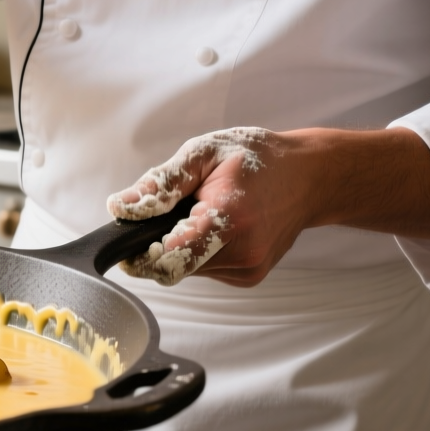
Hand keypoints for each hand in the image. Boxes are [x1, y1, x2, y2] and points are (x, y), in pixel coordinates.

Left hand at [106, 127, 429, 286]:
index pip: (167, 259)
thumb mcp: (204, 154)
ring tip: (202, 213)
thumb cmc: (256, 159)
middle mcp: (243, 251)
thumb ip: (160, 184)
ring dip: (181, 248)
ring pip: (187, 271)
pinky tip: (218, 226)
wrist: (309, 176)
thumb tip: (120, 208)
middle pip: (173, 267)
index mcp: (228, 218)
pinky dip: (200, 252)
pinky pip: (206, 271)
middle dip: (160, 245)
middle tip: (175, 213)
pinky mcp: (250, 276)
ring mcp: (249, 268)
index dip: (140, 253)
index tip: (129, 241)